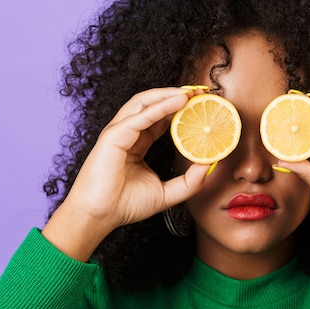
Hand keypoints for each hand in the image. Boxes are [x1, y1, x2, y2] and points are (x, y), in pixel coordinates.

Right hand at [43, 87, 209, 260]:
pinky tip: (179, 102)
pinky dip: (160, 107)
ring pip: (143, 103)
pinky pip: (140, 118)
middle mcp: (127, 133)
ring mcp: (118, 133)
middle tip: (200, 91)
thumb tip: (209, 165)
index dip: (180, 108)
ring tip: (191, 91)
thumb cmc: (125, 206)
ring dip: (168, 94)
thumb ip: (189, 182)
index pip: (160, 118)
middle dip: (176, 94)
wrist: (100, 217)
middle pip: (152, 104)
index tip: (202, 104)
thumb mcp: (167, 193)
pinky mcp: (113, 137)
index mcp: (137, 143)